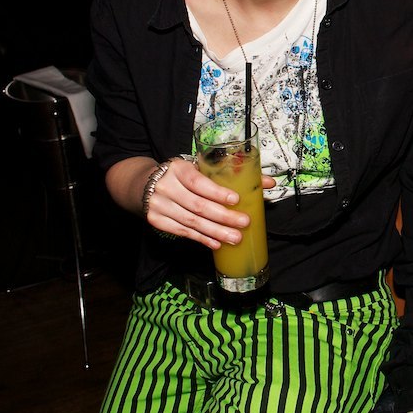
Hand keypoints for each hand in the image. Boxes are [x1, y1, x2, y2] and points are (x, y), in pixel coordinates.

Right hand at [128, 157, 274, 248]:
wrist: (144, 184)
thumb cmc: (181, 176)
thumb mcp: (198, 168)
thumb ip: (230, 175)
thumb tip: (267, 182)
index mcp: (178, 169)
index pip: (198, 182)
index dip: (217, 193)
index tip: (236, 200)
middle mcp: (166, 186)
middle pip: (198, 206)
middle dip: (223, 217)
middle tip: (243, 223)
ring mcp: (160, 205)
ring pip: (191, 222)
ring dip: (215, 232)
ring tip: (235, 238)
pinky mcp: (157, 221)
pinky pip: (183, 232)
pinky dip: (201, 239)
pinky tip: (216, 243)